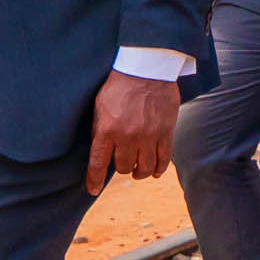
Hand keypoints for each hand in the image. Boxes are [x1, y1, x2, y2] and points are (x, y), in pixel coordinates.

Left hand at [85, 71, 179, 195]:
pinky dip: (159, 170)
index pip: (98, 164)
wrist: (147, 69)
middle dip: (121, 168)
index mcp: (107, 130)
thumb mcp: (100, 106)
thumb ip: (100, 130)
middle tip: (122, 163)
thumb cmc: (119, 86)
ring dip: (139, 173)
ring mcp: (148, 136)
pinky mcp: (166, 133)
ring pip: (144, 168)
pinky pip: (164, 160)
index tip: (93, 190)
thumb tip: (101, 151)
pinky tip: (155, 171)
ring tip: (138, 170)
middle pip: (123, 167)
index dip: (94, 180)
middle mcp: (128, 136)